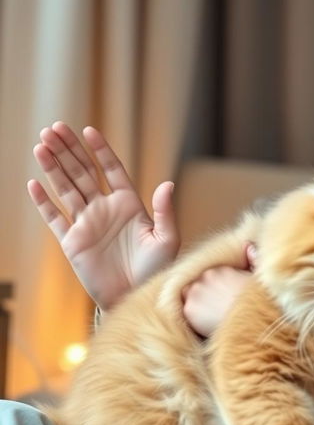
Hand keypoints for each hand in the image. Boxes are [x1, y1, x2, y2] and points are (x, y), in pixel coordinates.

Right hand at [28, 122, 179, 310]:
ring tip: (41, 144)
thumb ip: (165, 211)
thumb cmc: (156, 269)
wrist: (137, 297)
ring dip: (54, 167)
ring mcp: (87, 224)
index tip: (88, 130)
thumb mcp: (166, 240)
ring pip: (67, 189)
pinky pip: (55, 217)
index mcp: (129, 205)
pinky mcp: (73, 242)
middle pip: (84, 173)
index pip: (112, 170)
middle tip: (55, 128)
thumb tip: (168, 183)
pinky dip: (44, 202)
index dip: (100, 151)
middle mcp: (106, 210)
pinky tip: (35, 183)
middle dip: (69, 150)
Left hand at [182, 243, 256, 336]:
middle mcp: (206, 277)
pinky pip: (187, 311)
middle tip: (216, 305)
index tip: (223, 295)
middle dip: (206, 292)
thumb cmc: (258, 303)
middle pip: (200, 283)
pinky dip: (194, 317)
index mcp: (222, 269)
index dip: (218, 285)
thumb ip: (254, 259)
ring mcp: (196, 292)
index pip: (212, 275)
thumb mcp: (260, 278)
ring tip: (209, 314)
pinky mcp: (189, 309)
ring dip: (197, 302)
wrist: (248, 322)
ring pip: (190, 295)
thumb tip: (248, 246)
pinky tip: (206, 322)